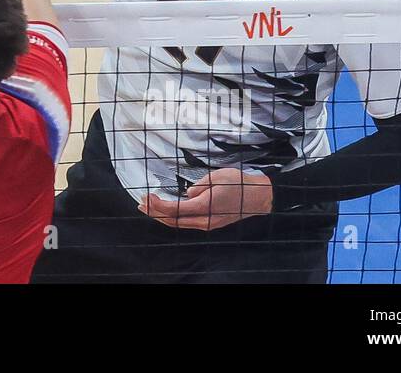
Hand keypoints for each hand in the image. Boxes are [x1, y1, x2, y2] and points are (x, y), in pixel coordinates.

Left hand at [137, 169, 273, 230]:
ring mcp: (207, 224)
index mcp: (205, 207)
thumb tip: (188, 195)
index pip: (174, 210)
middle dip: (155, 212)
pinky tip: (166, 211)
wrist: (259, 197)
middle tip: (140, 203)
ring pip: (179, 224)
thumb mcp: (216, 177)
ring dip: (162, 216)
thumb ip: (199, 186)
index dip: (158, 205)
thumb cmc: (239, 184)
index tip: (147, 196)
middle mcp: (204, 220)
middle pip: (173, 220)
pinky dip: (173, 217)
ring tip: (148, 208)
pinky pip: (187, 222)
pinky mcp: (210, 223)